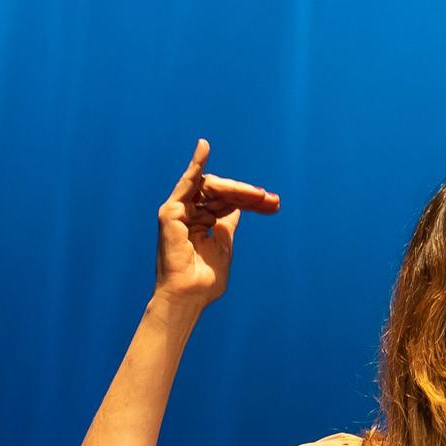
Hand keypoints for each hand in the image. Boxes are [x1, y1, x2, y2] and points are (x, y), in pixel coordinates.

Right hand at [155, 138, 280, 309]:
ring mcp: (179, 212)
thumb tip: (239, 207)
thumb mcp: (224, 246)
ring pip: (211, 188)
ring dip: (236, 189)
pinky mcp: (171, 212)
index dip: (251, 201)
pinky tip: (204, 147)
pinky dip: (195, 164)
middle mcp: (190, 215)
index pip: (229, 203)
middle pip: (222, 193)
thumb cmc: (205, 281)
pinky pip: (186, 184)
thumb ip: (228, 224)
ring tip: (258, 195)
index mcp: (202, 223)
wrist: (189, 297)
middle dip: (248, 194)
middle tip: (270, 200)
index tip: (274, 204)